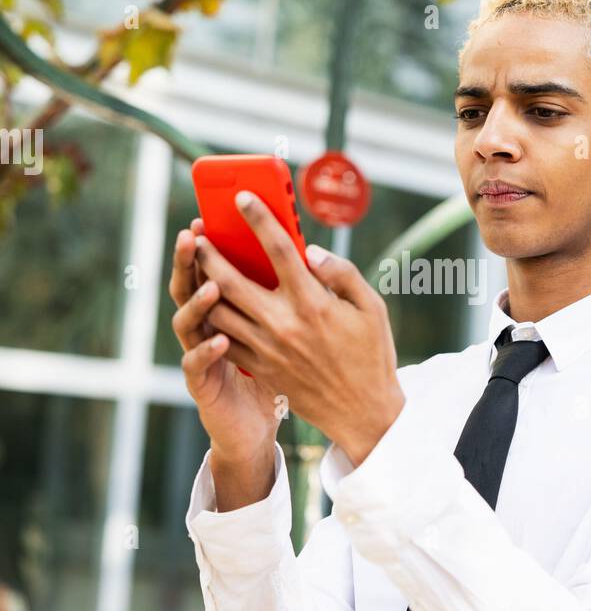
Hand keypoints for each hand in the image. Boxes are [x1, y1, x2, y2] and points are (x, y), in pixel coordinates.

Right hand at [169, 215, 282, 463]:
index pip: (213, 268)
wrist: (267, 426)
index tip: (209, 217)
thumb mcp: (292, 328)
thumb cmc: (285, 373)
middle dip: (188, 260)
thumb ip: (300, 293)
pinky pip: (195, 364)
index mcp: (231, 309)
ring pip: (187, 322)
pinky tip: (220, 340)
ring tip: (212, 285)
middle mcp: (209, 326)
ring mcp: (202, 354)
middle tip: (194, 235)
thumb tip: (309, 255)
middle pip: (189, 286)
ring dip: (197, 302)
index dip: (208, 244)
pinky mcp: (203, 384)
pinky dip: (204, 350)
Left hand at [192, 192, 405, 465]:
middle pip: (231, 280)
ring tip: (198, 267)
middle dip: (210, 253)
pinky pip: (224, 341)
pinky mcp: (261, 368)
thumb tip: (310, 251)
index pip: (278, 250)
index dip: (258, 219)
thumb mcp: (372, 308)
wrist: (363, 412)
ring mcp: (268, 349)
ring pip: (219, 311)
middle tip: (199, 234)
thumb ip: (342, 273)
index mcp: (313, 303)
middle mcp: (284, 324)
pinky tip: (210, 306)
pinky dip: (212, 321)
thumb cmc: (372, 355)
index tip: (242, 198)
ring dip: (203, 286)